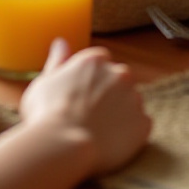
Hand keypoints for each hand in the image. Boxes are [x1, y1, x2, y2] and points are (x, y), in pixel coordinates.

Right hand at [18, 38, 150, 174]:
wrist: (63, 145)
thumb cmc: (47, 114)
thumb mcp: (45, 82)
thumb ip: (58, 60)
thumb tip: (61, 42)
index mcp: (96, 60)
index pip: (99, 63)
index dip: (88, 82)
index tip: (79, 96)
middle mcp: (120, 74)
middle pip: (118, 81)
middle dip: (107, 95)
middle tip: (88, 115)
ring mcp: (134, 98)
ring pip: (130, 103)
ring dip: (119, 113)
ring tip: (97, 131)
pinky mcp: (143, 123)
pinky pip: (139, 126)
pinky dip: (128, 133)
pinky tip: (109, 142)